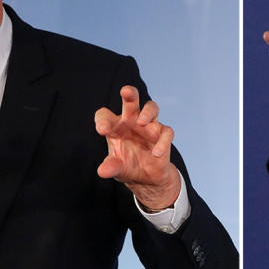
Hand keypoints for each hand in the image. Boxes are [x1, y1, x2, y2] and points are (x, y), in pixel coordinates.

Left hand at [95, 85, 180, 210]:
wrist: (147, 177)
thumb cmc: (127, 166)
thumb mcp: (117, 169)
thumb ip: (111, 167)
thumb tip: (102, 171)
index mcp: (115, 126)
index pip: (105, 116)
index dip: (103, 120)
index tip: (102, 130)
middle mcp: (132, 121)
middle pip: (131, 101)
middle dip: (130, 94)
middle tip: (125, 91)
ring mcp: (149, 126)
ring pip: (152, 108)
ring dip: (147, 112)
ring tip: (142, 122)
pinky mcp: (163, 135)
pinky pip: (166, 132)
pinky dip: (162, 141)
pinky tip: (156, 153)